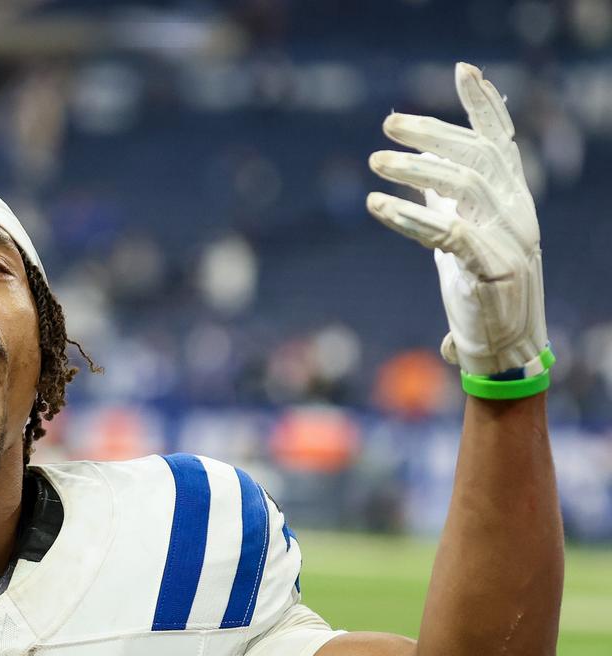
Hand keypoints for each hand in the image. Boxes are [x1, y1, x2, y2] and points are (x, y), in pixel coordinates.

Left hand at [367, 62, 546, 376]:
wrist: (501, 348)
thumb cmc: (476, 288)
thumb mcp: (458, 234)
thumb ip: (444, 202)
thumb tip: (417, 171)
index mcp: (513, 198)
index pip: (501, 141)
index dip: (484, 104)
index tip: (462, 69)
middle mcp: (517, 211)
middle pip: (478, 155)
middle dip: (432, 133)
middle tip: (387, 124)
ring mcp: (509, 239)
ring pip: (464, 186)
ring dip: (414, 171)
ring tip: (374, 164)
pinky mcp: (491, 268)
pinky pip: (448, 233)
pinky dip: (409, 217)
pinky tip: (376, 207)